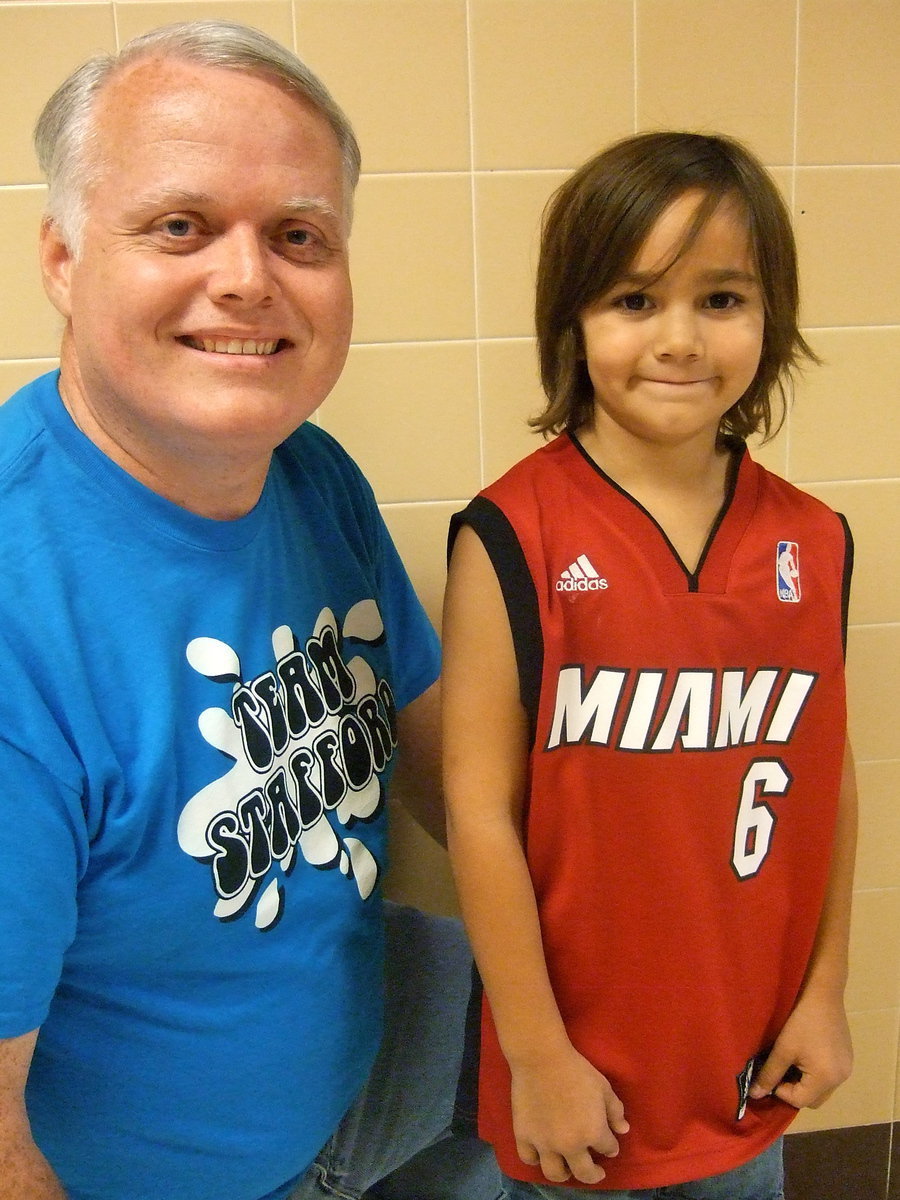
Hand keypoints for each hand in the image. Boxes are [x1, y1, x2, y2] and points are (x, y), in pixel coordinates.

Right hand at [510, 1042, 628, 1183]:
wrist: (541, 1059)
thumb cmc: (576, 1070)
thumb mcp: (603, 1087)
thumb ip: (615, 1111)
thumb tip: (623, 1130)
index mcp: (593, 1132)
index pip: (608, 1149)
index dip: (610, 1147)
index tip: (610, 1144)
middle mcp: (570, 1145)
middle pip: (584, 1173)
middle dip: (594, 1174)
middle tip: (596, 1171)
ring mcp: (545, 1144)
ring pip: (555, 1174)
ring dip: (565, 1174)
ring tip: (567, 1168)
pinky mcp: (524, 1136)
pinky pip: (529, 1159)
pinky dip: (536, 1159)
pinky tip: (542, 1154)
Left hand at [749, 989, 852, 1108]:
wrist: (822, 992)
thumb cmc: (800, 1020)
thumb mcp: (782, 1049)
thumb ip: (769, 1074)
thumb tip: (754, 1094)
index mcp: (826, 1079)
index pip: (800, 1101)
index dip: (780, 1091)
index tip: (770, 1073)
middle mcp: (841, 1078)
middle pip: (813, 1099)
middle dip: (794, 1090)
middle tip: (779, 1070)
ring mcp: (847, 1068)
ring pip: (822, 1088)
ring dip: (805, 1082)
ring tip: (791, 1061)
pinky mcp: (847, 1057)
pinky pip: (829, 1076)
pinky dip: (815, 1073)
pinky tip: (804, 1053)